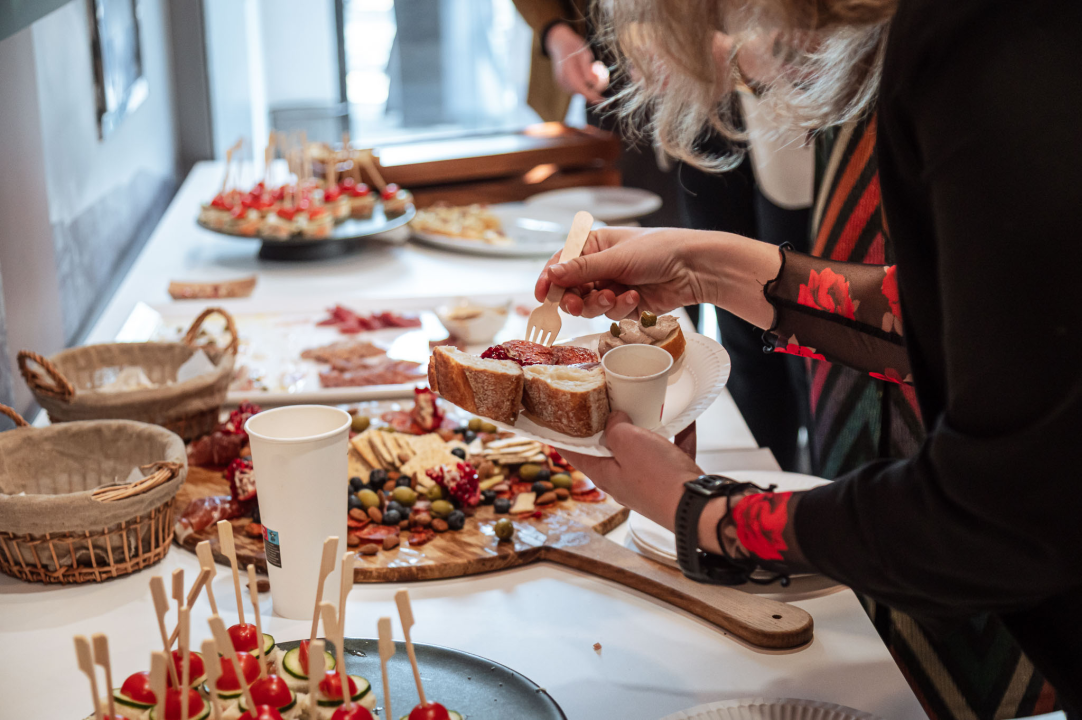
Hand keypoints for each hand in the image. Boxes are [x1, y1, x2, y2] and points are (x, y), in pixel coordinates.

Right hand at [534, 225, 781, 327]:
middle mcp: (601, 266)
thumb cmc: (659, 250)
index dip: (549, 279)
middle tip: (574, 303)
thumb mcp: (616, 257)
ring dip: (598, 304)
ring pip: (588, 305)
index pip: (562, 262)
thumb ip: (582, 269)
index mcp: (595, 245)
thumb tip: (551, 273)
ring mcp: (613, 286)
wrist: (695, 268)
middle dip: (573, 297)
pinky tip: (635, 298)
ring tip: (614, 296)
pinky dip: (620, 308)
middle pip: (571, 288)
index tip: (541, 295)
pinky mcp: (627, 305)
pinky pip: (610, 313)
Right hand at [545, 23, 607, 103]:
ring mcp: (560, 83)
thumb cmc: (574, 47)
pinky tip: (586, 78)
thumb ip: (588, 70)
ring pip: (577, 92)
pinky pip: (574, 89)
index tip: (601, 99)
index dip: (592, 95)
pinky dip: (582, 86)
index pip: (580, 88)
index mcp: (567, 71)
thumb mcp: (585, 54)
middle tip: (601, 88)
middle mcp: (562, 79)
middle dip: (592, 93)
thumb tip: (595, 83)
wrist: (559, 44)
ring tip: (593, 75)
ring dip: (587, 89)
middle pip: (579, 93)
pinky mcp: (561, 84)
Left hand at [561, 412, 702, 532]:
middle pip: (607, 450)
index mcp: (603, 473)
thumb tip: (615, 418)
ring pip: (640, 451)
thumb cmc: (660, 479)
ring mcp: (646, 482)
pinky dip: (674, 437)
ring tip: (644, 408)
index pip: (572, 453)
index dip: (562, 435)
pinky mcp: (670, 481)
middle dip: (606, 427)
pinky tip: (683, 422)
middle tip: (604, 404)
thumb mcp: (628, 442)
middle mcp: (622, 480)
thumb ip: (615, 426)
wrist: (698, 507)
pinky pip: (669, 453)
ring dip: (643, 431)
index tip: (554, 419)